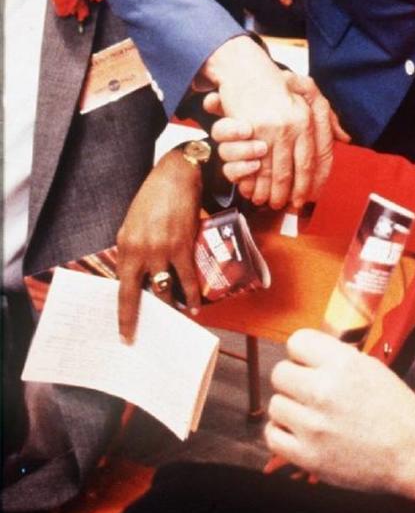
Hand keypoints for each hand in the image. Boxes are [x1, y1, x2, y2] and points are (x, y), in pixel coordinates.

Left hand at [115, 147, 203, 341]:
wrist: (175, 178)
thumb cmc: (153, 198)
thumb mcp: (131, 223)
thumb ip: (132, 248)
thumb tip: (134, 272)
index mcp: (125, 246)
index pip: (121, 288)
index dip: (124, 313)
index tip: (124, 331)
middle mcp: (140, 251)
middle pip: (137, 294)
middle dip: (139, 317)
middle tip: (140, 334)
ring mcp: (162, 250)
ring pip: (165, 288)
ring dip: (170, 305)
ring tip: (175, 317)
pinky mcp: (183, 246)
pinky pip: (188, 277)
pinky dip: (193, 294)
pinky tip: (196, 305)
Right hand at [201, 37, 321, 209]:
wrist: (245, 69)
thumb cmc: (274, 86)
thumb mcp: (306, 97)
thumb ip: (327, 118)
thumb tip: (346, 137)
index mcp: (306, 120)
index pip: (310, 161)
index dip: (306, 185)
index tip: (303, 200)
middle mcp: (292, 126)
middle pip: (290, 171)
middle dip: (285, 193)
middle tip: (281, 206)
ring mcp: (271, 128)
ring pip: (271, 171)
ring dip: (267, 191)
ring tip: (264, 202)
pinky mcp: (250, 130)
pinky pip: (252, 162)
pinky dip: (250, 180)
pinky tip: (249, 189)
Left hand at [265, 329, 414, 498]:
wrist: (413, 453)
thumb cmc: (397, 411)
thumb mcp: (372, 368)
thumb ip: (337, 359)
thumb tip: (308, 355)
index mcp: (343, 363)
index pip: (296, 341)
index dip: (301, 353)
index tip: (307, 363)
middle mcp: (325, 390)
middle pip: (280, 373)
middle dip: (293, 380)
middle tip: (308, 391)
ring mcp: (313, 424)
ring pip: (276, 404)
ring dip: (290, 409)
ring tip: (310, 415)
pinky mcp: (307, 455)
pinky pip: (272, 436)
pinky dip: (282, 434)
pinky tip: (299, 432)